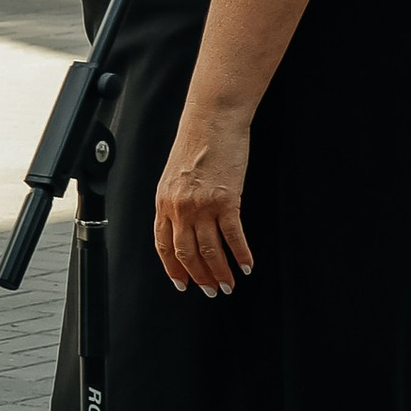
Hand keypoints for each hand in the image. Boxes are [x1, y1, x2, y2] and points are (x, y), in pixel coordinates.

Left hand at [155, 108, 253, 295]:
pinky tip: (247, 265)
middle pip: (186, 253)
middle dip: (200, 276)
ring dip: (220, 272)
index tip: (183, 284)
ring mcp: (202, 205)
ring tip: (230, 284)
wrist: (212, 119)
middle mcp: (179, 207)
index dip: (173, 269)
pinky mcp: (226, 200)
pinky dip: (241, 255)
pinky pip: (233, 237)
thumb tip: (184, 225)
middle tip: (212, 290)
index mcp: (163, 201)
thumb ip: (176, 201)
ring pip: (209, 250)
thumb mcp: (175, 176)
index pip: (163, 245)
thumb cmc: (196, 143)